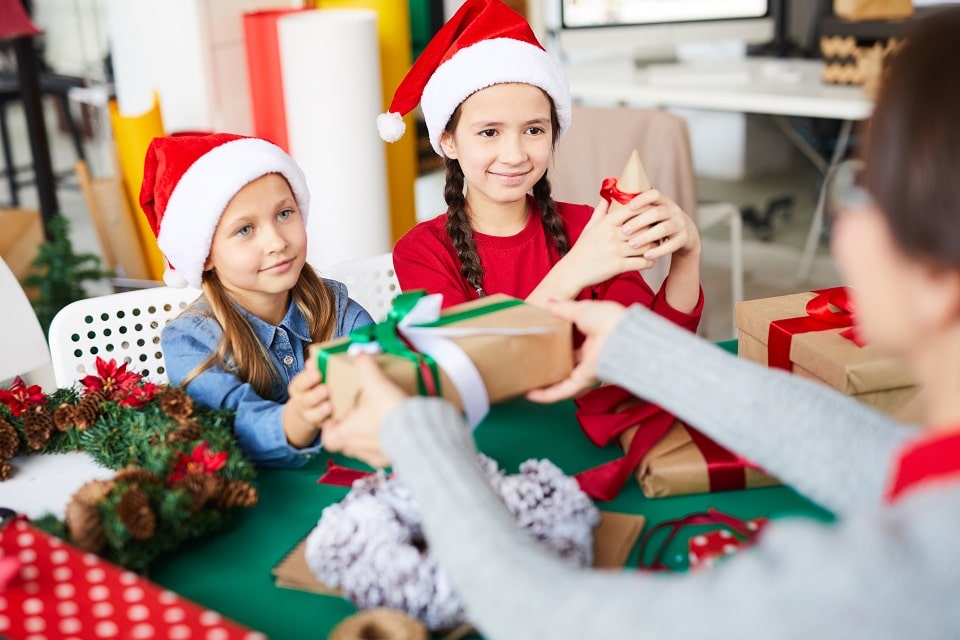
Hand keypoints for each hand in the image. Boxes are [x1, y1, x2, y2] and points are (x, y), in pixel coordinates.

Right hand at [282, 367, 331, 447]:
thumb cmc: (315, 387)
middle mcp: (301, 402)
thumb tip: (314, 360)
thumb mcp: (312, 377)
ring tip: (330, 406)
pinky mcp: (320, 425)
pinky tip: (336, 420)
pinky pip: (324, 426)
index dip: (307, 379)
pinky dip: (330, 424)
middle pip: (305, 400)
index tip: (317, 374)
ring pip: (313, 415)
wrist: (308, 410)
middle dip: (315, 395)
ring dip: (321, 411)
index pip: (299, 383)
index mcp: (298, 388)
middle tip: (326, 389)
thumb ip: (315, 369)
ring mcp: (309, 415)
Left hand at [321, 354, 409, 468]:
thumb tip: (359, 353)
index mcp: (348, 434)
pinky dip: (384, 444)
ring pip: (363, 451)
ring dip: (366, 438)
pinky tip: (393, 432)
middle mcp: (359, 449)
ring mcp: (376, 457)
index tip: (336, 415)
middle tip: (357, 416)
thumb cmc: (392, 414)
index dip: (329, 427)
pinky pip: (382, 454)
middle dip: (349, 431)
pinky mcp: (393, 460)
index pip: (328, 439)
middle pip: (345, 444)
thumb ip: (365, 367)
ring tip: (377, 422)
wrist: (420, 433)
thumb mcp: (376, 384)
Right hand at [526, 299, 626, 403]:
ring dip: (545, 387)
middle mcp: (590, 358)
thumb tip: (549, 304)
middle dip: (550, 369)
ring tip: (527, 386)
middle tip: (532, 367)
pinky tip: (531, 395)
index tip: (543, 344)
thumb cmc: (608, 320)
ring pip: (562, 383)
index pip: (573, 347)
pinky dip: (547, 394)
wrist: (621, 334)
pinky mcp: (583, 380)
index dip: (558, 347)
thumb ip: (563, 309)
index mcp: (593, 340)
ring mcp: (587, 371)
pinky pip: (562, 391)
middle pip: (567, 367)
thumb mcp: (581, 309)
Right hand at [560, 198, 657, 288]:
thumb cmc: (582, 249)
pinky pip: (642, 262)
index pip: (632, 209)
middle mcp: (612, 235)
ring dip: (654, 246)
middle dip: (654, 228)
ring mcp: (616, 251)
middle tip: (660, 230)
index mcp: (606, 223)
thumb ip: (600, 211)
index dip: (646, 208)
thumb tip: (606, 197)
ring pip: (646, 245)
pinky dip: (650, 262)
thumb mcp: (589, 227)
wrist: (572, 272)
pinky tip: (650, 260)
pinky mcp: (618, 266)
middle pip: (643, 226)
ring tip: (657, 246)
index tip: (653, 212)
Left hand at [620, 189, 700, 261]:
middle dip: (639, 221)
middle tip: (623, 231)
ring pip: (664, 228)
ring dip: (647, 237)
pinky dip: (659, 251)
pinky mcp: (683, 239)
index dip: (642, 199)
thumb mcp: (651, 214)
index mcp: (663, 202)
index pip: (654, 194)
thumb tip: (606, 199)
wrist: (685, 236)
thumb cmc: (658, 224)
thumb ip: (634, 209)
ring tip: (632, 245)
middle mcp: (673, 210)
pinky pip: (672, 245)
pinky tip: (647, 256)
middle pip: (657, 212)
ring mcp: (680, 224)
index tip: (629, 207)